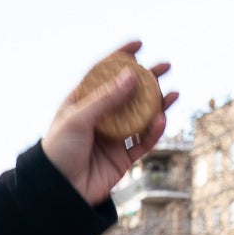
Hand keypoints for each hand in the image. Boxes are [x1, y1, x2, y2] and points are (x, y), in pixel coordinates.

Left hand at [41, 42, 178, 205]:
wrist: (60, 190)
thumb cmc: (59, 150)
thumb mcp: (79, 118)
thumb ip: (107, 99)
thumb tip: (131, 76)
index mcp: (82, 100)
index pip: (103, 73)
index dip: (121, 57)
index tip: (138, 44)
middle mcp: (99, 116)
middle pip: (127, 92)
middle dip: (147, 79)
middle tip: (165, 66)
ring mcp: (113, 136)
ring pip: (140, 116)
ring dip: (157, 104)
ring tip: (174, 93)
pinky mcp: (124, 157)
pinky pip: (143, 142)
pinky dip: (154, 132)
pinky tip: (162, 120)